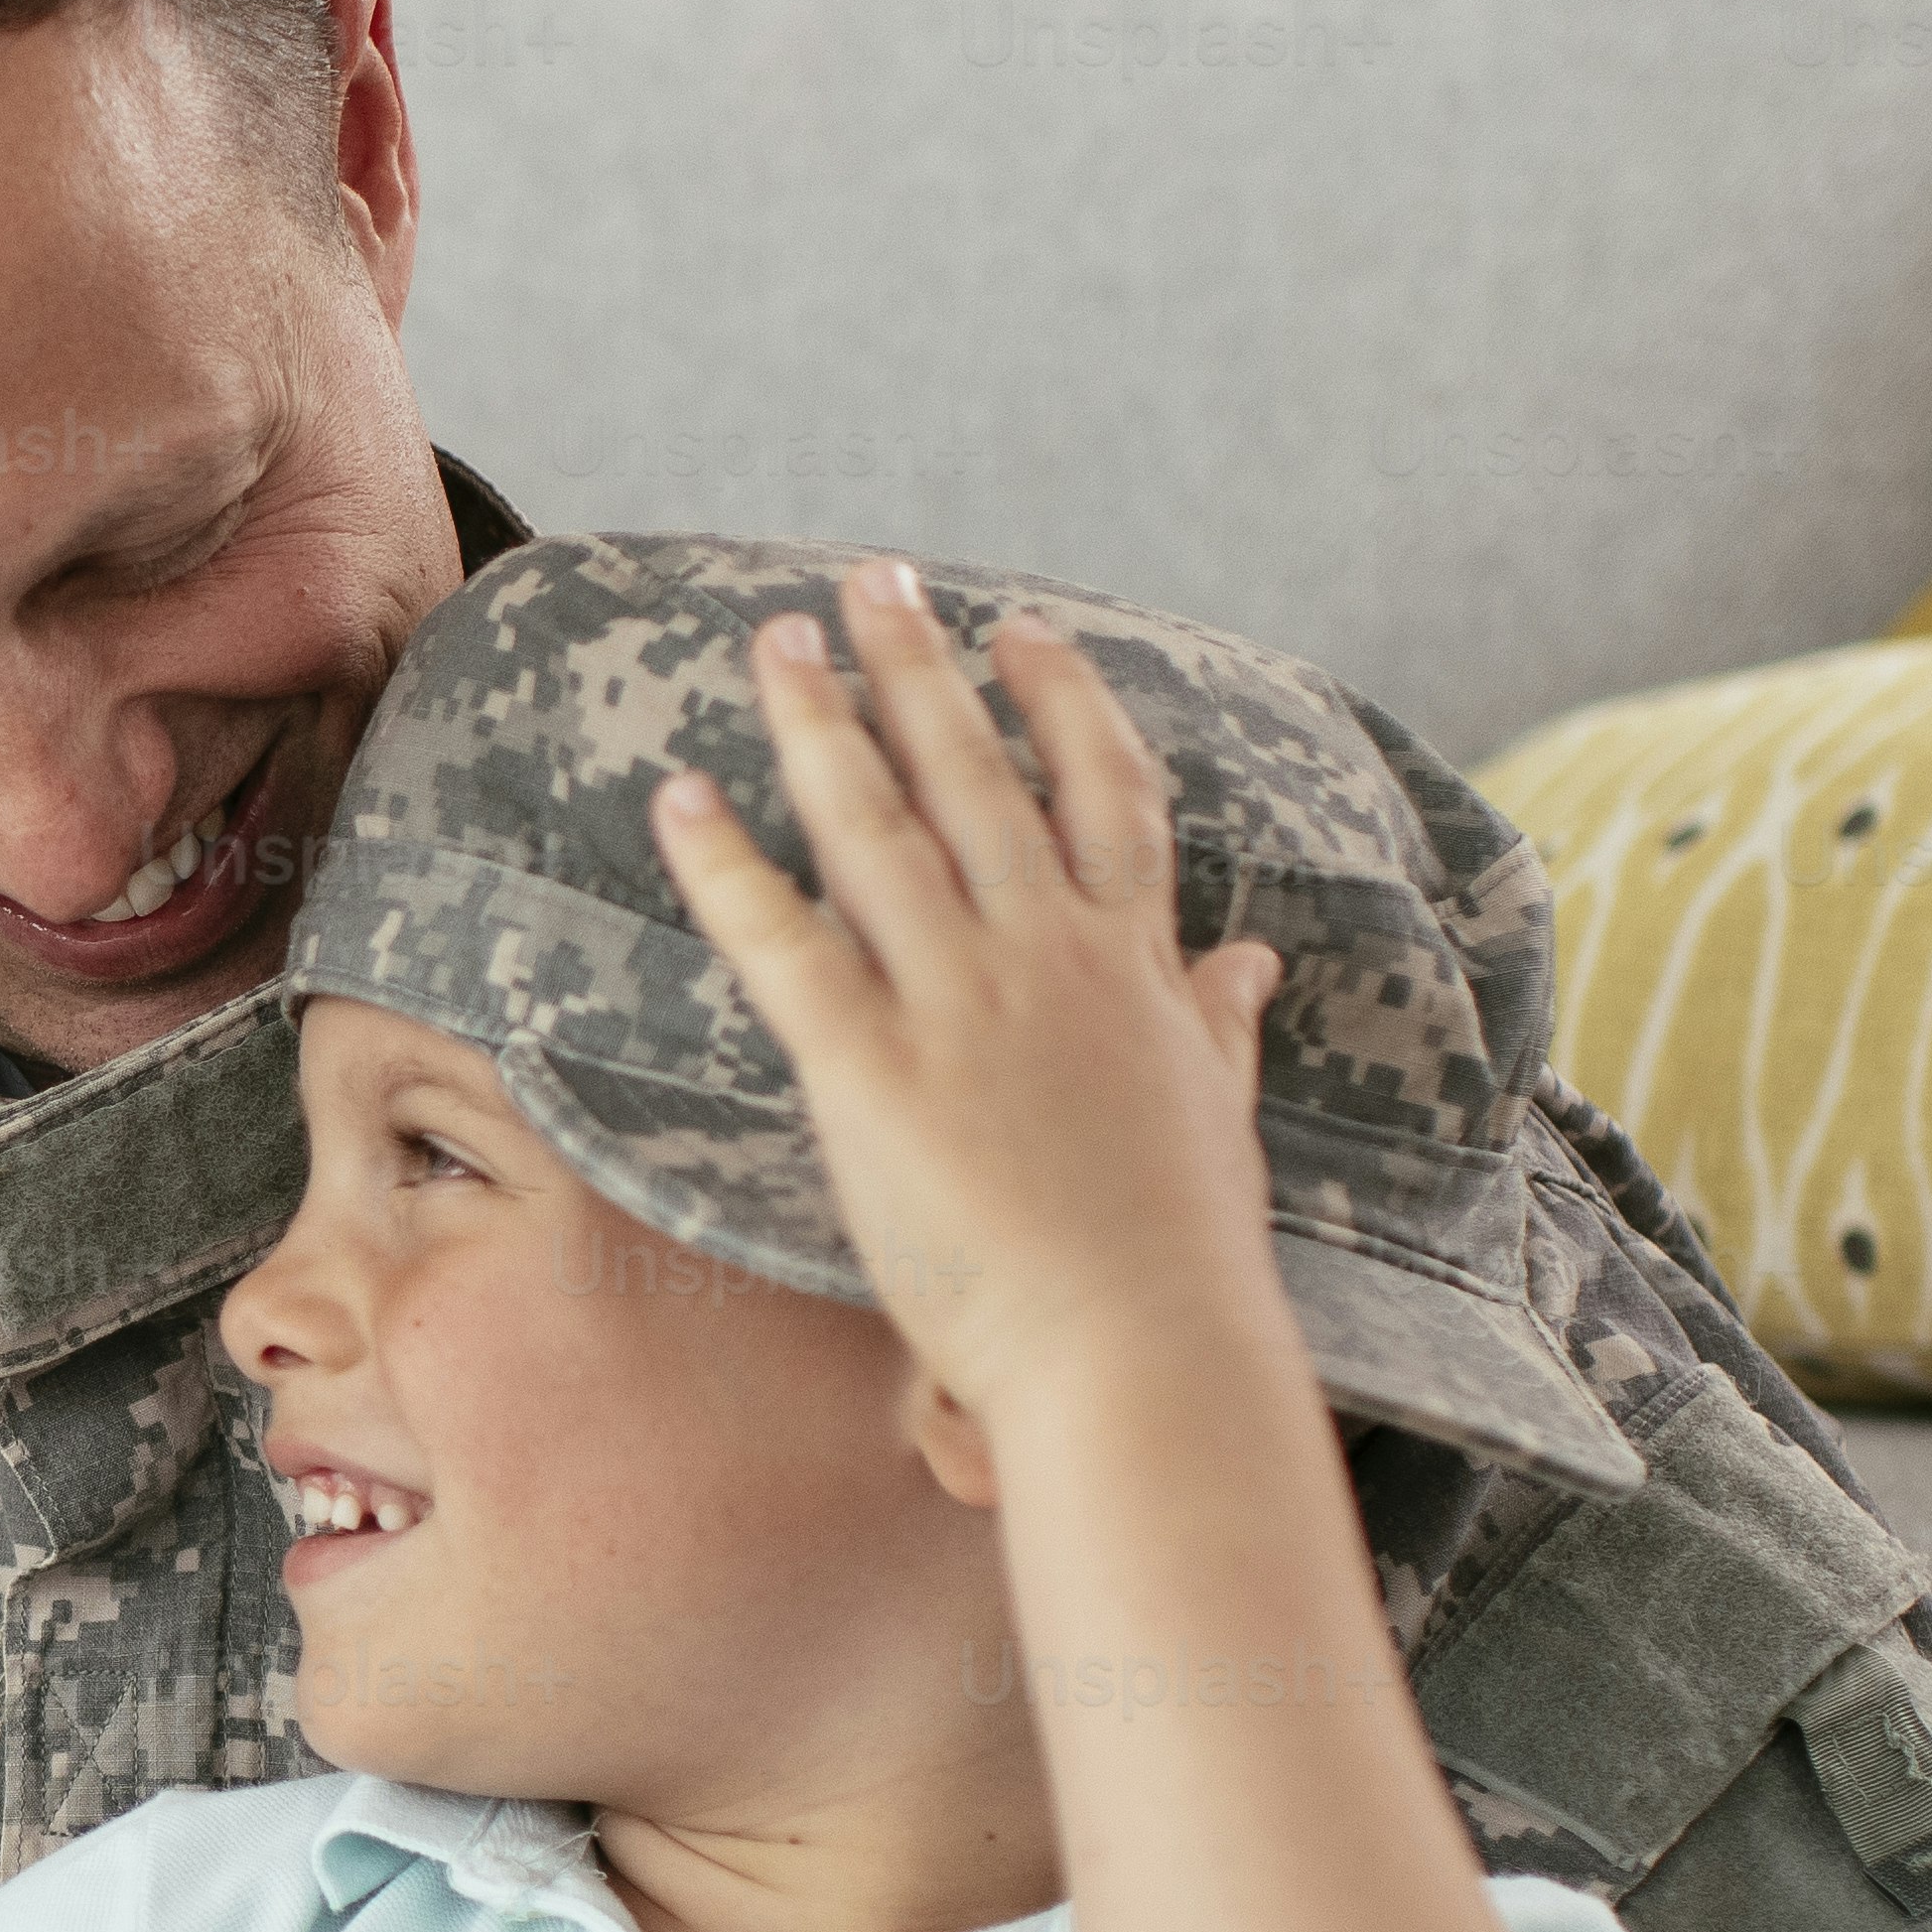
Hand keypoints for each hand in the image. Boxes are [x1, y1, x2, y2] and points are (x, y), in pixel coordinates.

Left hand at [645, 561, 1301, 1485]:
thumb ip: (1218, 1020)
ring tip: (775, 640)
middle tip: (871, 581)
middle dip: (919, 668)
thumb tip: (1250, 960)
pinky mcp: (873, 1069)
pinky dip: (727, 863)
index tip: (1022, 632)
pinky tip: (682, 796)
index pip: (1103, 795)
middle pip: (977, 775)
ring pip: (880, 825)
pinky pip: (783, 940)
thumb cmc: (1181, 1255)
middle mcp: (1048, 957)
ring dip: (819, 722)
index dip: (1061, 702)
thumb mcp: (1220, 1114)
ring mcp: (960, 1003)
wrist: (1140, 1350)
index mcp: (1133, 966)